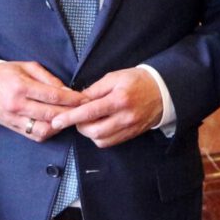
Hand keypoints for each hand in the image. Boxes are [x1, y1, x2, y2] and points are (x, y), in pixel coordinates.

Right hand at [0, 61, 84, 141]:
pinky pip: (36, 135)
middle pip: (51, 114)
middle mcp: (17, 105)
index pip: (53, 96)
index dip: (72, 99)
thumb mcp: (26, 67)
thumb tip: (67, 91)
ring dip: (60, 125)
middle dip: (71, 113)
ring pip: (44, 129)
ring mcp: (15, 119)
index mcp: (21, 87)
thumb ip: (48, 78)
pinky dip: (49, 132)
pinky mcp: (14, 128)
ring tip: (69, 117)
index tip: (85, 99)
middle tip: (84, 110)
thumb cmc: (5, 74)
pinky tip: (56, 124)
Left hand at [48, 68, 162, 147]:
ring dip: (89, 133)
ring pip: (101, 140)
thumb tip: (77, 100)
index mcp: (119, 99)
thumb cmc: (137, 80)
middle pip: (94, 131)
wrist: (163, 90)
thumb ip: (94, 90)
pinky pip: (111, 143)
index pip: (89, 112)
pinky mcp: (132, 135)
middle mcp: (125, 117)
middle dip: (79, 126)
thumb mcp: (114, 77)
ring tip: (88, 121)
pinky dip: (100, 137)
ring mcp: (130, 128)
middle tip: (76, 117)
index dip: (70, 118)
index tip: (56, 121)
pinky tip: (99, 126)